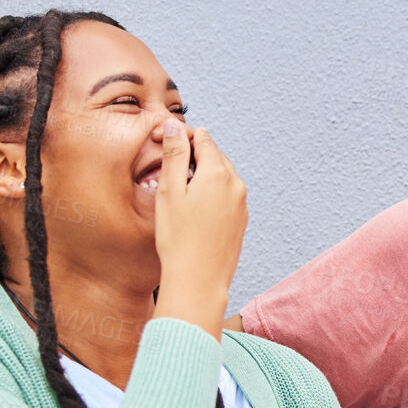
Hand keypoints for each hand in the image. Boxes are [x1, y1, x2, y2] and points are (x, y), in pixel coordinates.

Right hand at [152, 122, 246, 340]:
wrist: (198, 281)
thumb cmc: (178, 239)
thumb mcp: (169, 191)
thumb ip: (174, 155)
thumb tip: (175, 126)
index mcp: (218, 173)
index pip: (203, 139)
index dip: (183, 136)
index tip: (165, 142)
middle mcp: (236, 185)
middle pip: (215, 156)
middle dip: (195, 154)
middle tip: (170, 163)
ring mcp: (242, 205)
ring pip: (223, 176)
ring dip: (204, 174)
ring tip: (180, 187)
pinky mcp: (241, 222)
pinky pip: (227, 196)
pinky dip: (212, 193)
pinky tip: (195, 208)